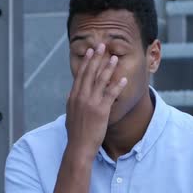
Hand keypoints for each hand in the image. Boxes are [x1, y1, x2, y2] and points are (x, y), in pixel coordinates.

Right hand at [65, 43, 127, 160]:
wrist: (78, 147)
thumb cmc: (75, 133)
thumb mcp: (69, 115)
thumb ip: (71, 102)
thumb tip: (69, 93)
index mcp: (73, 97)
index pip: (80, 75)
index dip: (86, 62)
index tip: (90, 51)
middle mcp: (81, 97)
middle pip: (89, 73)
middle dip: (96, 58)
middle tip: (102, 45)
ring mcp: (91, 103)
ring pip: (100, 81)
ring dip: (108, 68)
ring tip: (114, 57)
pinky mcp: (101, 111)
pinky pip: (111, 95)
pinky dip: (117, 86)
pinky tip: (123, 79)